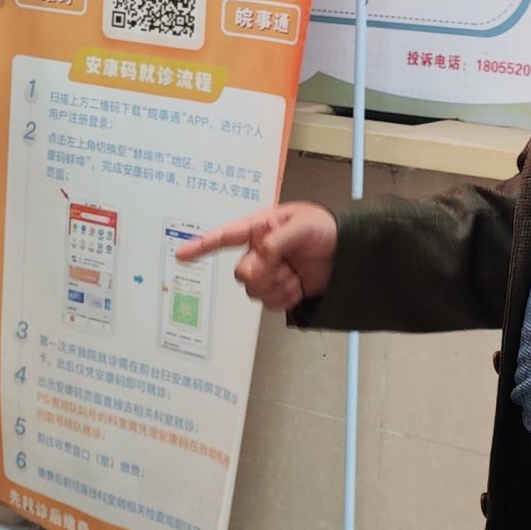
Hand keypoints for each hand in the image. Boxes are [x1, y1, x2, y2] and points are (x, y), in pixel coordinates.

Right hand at [177, 202, 337, 312]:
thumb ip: (276, 241)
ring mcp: (268, 272)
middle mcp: (258, 251)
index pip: (225, 237)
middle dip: (265, 274)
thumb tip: (257, 259)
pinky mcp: (279, 291)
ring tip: (296, 275)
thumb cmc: (325, 229)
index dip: (201, 246)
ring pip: (255, 291)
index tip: (181, 255)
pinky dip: (286, 298)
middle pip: (242, 273)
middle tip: (286, 267)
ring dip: (279, 287)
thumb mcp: (303, 225)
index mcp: (259, 228)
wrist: (348, 252)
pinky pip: (270, 304)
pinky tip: (299, 286)